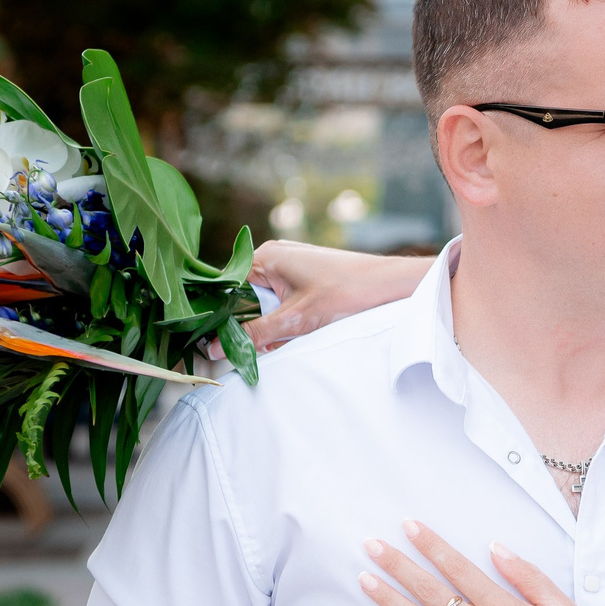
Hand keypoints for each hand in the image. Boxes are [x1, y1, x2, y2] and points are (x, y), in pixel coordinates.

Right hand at [232, 240, 429, 355]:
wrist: (388, 285)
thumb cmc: (345, 293)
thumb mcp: (296, 320)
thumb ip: (255, 334)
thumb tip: (216, 349)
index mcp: (264, 258)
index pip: (225, 287)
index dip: (220, 314)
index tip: (217, 340)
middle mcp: (272, 256)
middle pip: (243, 296)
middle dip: (251, 324)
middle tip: (263, 343)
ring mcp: (288, 265)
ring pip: (263, 302)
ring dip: (271, 325)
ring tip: (289, 336)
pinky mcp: (302, 276)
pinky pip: (281, 301)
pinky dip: (286, 319)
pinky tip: (300, 329)